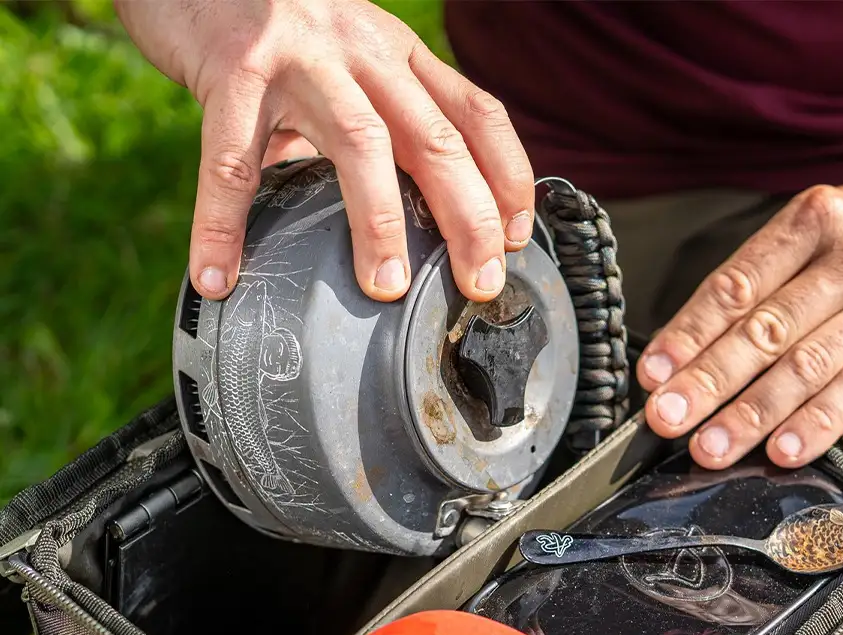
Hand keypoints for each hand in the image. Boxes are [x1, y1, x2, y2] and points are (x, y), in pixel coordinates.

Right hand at [114, 0, 533, 303]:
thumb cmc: (279, 30)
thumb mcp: (349, 61)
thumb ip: (378, 125)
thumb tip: (395, 222)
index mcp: (398, 56)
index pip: (476, 113)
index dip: (508, 177)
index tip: (518, 239)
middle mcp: (364, 50)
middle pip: (436, 139)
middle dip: (469, 218)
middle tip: (480, 284)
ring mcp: (302, 56)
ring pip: (360, 143)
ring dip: (379, 222)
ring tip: (385, 289)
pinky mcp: (234, 67)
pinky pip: (232, 160)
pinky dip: (224, 225)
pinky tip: (218, 277)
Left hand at [637, 159, 842, 468]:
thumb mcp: (814, 233)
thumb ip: (757, 283)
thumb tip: (685, 352)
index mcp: (811, 221)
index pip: (736, 286)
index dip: (688, 334)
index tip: (652, 375)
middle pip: (766, 329)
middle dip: (707, 381)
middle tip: (667, 420)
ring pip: (809, 364)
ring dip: (752, 413)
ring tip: (711, 447)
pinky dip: (818, 423)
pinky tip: (782, 450)